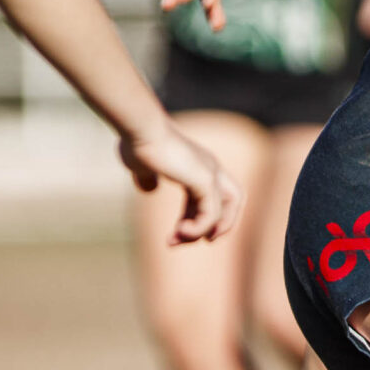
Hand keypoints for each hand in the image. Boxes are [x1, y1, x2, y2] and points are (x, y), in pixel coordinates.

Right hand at [120, 125, 243, 243]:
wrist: (139, 128)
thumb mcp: (141, 165)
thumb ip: (147, 177)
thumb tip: (149, 189)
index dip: (200, 217)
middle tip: (183, 240)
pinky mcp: (204, 179)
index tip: (179, 232)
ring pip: (223, 213)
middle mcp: (211, 168)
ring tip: (175, 240)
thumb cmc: (138, 142)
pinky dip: (199, 228)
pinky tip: (180, 232)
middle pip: (230, 205)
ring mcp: (211, 173)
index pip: (213, 197)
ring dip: (200, 233)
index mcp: (200, 165)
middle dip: (213, 228)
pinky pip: (211, 214)